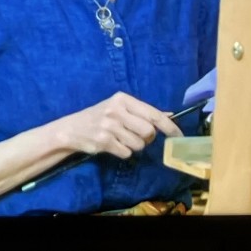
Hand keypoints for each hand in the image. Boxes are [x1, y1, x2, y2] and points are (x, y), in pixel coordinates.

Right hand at [60, 92, 181, 159]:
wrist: (71, 129)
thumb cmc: (99, 117)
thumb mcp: (119, 108)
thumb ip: (143, 112)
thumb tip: (170, 115)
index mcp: (122, 99)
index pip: (153, 114)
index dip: (170, 127)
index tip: (180, 136)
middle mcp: (116, 110)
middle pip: (149, 131)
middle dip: (146, 138)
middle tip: (135, 136)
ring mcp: (109, 126)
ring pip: (139, 144)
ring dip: (133, 146)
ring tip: (120, 139)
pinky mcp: (104, 141)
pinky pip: (127, 153)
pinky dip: (122, 152)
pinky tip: (112, 145)